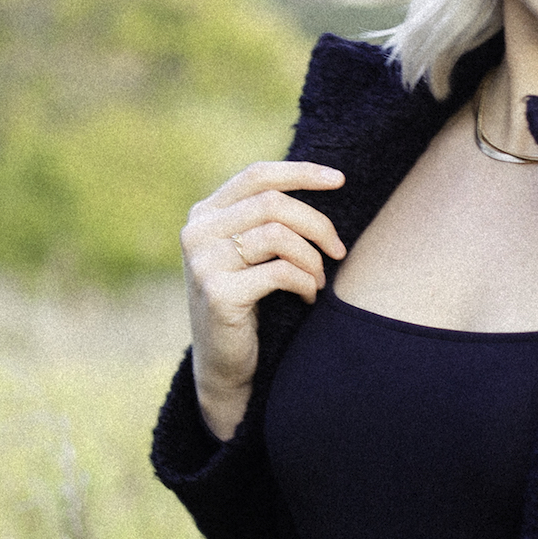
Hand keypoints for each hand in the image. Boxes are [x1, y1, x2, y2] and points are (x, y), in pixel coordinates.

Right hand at [181, 161, 346, 439]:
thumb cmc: (248, 304)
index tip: (340, 180)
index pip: (257, 176)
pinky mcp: (218, 293)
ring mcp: (204, 263)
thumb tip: (321, 180)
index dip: (301, 173)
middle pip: (273, 203)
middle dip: (317, 224)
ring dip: (312, 259)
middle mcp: (197, 233)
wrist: (223, 365)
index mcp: (204, 215)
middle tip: (339, 251)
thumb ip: (265, 219)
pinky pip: (280, 272)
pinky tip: (307, 298)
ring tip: (319, 281)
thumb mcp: (250, 253)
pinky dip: (305, 283)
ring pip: (279, 235)